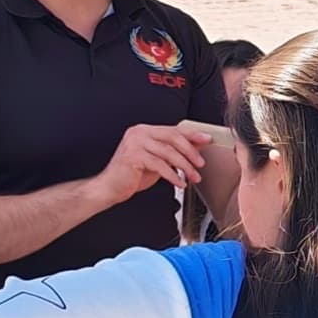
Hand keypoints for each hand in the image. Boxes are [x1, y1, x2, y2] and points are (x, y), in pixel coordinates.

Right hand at [102, 118, 216, 203]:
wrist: (110, 187)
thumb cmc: (132, 175)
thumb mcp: (158, 161)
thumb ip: (174, 152)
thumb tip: (196, 147)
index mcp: (145, 130)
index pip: (173, 129)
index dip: (192, 134)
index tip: (207, 139)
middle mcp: (139, 133)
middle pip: (173, 137)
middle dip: (190, 151)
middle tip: (200, 164)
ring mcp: (135, 143)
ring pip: (168, 152)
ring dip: (184, 167)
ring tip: (193, 177)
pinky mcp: (133, 156)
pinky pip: (160, 165)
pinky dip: (173, 175)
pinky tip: (179, 183)